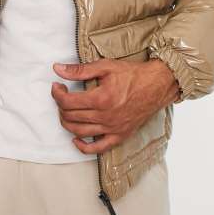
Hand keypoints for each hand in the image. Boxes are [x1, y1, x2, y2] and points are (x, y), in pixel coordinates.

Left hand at [51, 57, 180, 153]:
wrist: (156, 85)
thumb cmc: (132, 74)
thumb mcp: (105, 66)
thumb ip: (79, 70)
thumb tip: (58, 69)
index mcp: (100, 99)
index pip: (67, 102)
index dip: (56, 94)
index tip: (57, 86)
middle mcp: (105, 116)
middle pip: (70, 116)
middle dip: (60, 106)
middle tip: (62, 95)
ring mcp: (112, 129)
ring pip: (79, 132)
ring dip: (67, 122)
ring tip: (66, 111)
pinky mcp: (120, 136)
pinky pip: (98, 148)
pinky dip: (83, 146)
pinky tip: (76, 139)